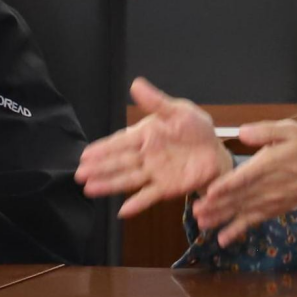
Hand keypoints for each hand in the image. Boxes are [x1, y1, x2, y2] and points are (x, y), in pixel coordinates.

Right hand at [74, 77, 231, 217]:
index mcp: (147, 136)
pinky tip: (122, 211)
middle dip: (99, 168)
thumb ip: (156, 102)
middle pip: (119, 162)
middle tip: (79, 174)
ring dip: (110, 184)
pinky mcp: (167, 188)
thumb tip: (135, 84)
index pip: (120, 142)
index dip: (103, 148)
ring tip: (90, 189)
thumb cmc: (196, 129)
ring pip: (128, 179)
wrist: (216, 151)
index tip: (84, 154)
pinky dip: (137, 204)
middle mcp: (146, 156)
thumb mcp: (178, 111)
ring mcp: (155, 173)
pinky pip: (149, 196)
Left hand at [192, 120, 296, 246]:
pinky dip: (236, 231)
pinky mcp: (271, 210)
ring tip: (202, 223)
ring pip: (240, 210)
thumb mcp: (291, 131)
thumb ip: (266, 131)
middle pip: (237, 197)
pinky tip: (222, 239)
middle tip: (195, 210)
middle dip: (215, 205)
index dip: (227, 184)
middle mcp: (266, 186)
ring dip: (220, 217)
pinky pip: (251, 222)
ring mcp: (268, 201)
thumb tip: (242, 132)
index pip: (245, 176)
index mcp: (268, 164)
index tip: (210, 191)